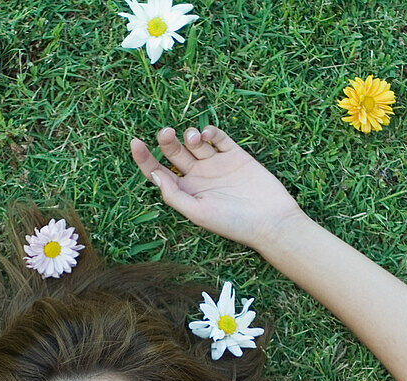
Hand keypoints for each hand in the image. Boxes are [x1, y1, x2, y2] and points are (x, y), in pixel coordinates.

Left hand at [130, 125, 306, 251]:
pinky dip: (211, 132)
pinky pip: (218, 138)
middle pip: (174, 153)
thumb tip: (154, 175)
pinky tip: (208, 134)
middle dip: (167, 141)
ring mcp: (216, 164)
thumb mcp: (197, 212)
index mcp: (184, 192)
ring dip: (190, 135)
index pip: (158, 172)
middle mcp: (197, 177)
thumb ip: (174, 195)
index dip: (144, 158)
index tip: (135, 142)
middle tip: (166, 133)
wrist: (270, 220)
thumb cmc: (232, 223)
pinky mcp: (235, 155)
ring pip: (195, 142)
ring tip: (194, 138)